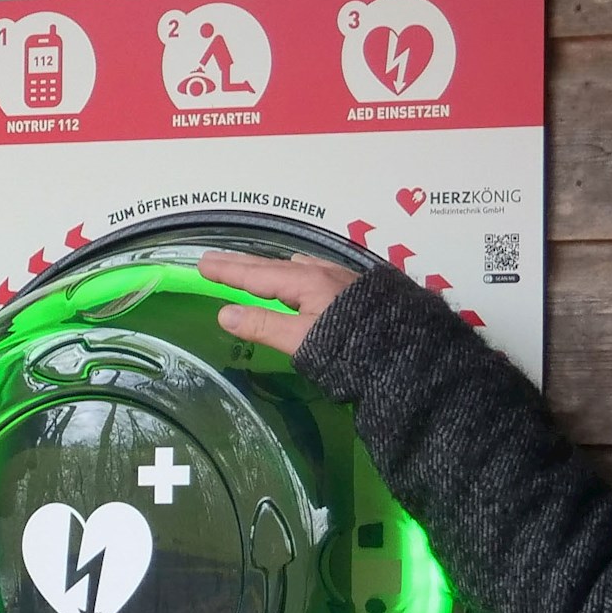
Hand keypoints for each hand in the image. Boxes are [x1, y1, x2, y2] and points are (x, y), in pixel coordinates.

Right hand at [200, 249, 359, 357]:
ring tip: (255, 269)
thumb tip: (225, 313)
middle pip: (273, 266)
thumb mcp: (302, 340)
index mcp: (304, 282)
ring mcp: (341, 280)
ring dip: (270, 268)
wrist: (409, 352)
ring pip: (297, 267)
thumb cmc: (352, 347)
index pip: (256, 275)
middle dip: (243, 264)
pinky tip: (303, 278)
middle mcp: (322, 273)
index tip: (202, 264)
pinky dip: (294, 273)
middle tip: (215, 260)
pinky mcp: (356, 290)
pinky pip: (314, 272)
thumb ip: (263, 326)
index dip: (228, 271)